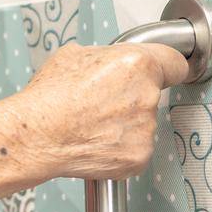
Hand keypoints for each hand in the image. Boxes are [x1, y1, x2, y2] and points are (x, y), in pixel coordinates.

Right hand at [7, 42, 189, 179]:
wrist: (36, 136)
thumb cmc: (49, 97)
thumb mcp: (73, 55)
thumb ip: (105, 57)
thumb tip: (110, 62)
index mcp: (137, 64)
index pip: (175, 63)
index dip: (167, 66)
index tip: (168, 71)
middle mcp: (147, 96)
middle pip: (152, 94)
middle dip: (132, 97)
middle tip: (100, 101)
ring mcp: (145, 129)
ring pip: (142, 122)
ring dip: (123, 123)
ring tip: (91, 123)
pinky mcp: (139, 156)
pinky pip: (135, 147)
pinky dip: (118, 147)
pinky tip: (94, 141)